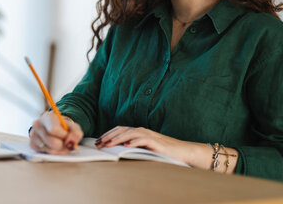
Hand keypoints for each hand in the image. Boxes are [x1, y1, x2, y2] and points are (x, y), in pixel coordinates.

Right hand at [29, 112, 83, 154]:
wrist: (54, 126)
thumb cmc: (63, 126)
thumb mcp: (73, 126)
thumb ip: (75, 133)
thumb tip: (71, 143)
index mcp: (47, 117)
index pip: (54, 130)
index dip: (64, 136)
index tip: (67, 135)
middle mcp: (37, 124)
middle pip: (53, 143)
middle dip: (63, 145)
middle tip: (66, 142)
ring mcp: (33, 134)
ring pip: (49, 150)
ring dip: (59, 150)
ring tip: (60, 144)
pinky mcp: (31, 144)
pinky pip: (44, 153)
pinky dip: (52, 152)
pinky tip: (53, 146)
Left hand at [95, 126, 237, 172]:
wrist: (185, 152)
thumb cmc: (165, 152)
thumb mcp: (146, 149)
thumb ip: (134, 147)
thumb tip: (118, 151)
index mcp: (139, 132)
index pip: (120, 130)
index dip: (108, 134)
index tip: (98, 141)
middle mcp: (143, 131)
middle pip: (122, 130)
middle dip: (108, 136)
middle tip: (98, 144)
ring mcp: (150, 135)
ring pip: (130, 133)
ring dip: (118, 138)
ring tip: (108, 144)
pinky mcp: (157, 142)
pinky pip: (143, 140)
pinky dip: (134, 141)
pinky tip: (127, 145)